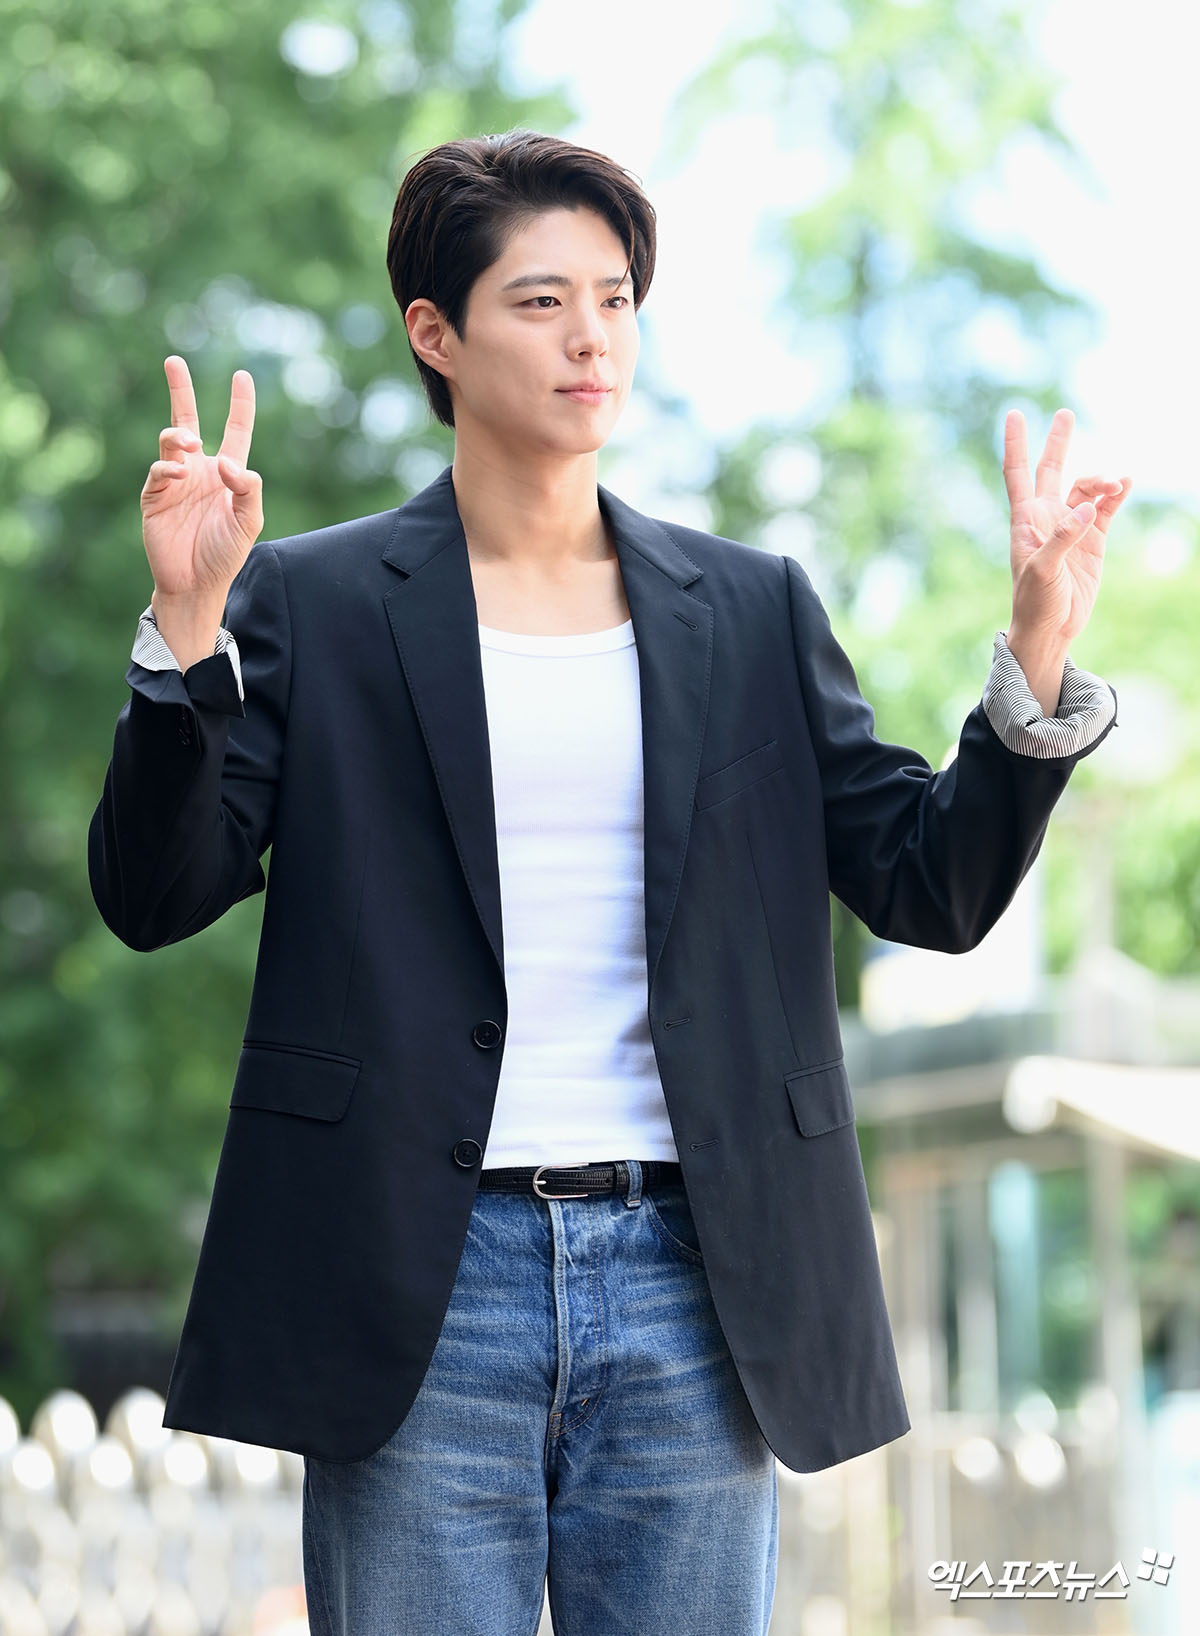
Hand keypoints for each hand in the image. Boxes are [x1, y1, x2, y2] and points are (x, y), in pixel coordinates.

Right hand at [140, 356, 263, 606]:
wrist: (195, 583)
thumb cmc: (225, 554)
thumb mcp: (249, 521)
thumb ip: (248, 489)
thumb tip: (226, 461)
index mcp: (226, 474)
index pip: (235, 431)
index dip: (240, 404)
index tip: (242, 375)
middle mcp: (199, 471)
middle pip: (188, 420)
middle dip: (180, 390)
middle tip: (173, 361)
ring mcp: (175, 482)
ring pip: (171, 441)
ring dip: (179, 437)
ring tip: (189, 445)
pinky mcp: (155, 496)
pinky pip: (159, 470)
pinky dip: (168, 467)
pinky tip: (179, 475)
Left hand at [1002, 406, 1129, 649]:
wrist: (1052, 628)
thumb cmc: (1035, 601)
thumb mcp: (1043, 570)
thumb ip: (1062, 539)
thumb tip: (1085, 510)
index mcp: (1026, 520)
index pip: (1018, 473)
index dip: (1016, 444)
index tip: (1014, 414)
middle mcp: (1047, 517)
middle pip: (1052, 470)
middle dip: (1058, 443)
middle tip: (1065, 413)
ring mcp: (1071, 527)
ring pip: (1086, 489)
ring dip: (1101, 480)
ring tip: (1115, 483)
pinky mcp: (1092, 540)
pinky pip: (1106, 508)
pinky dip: (1115, 495)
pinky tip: (1126, 484)